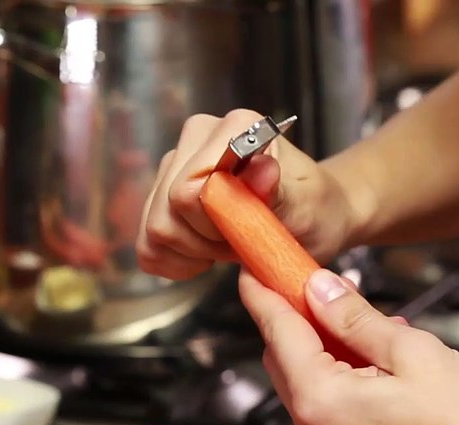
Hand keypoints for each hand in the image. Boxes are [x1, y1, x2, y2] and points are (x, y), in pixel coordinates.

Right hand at [137, 109, 362, 280]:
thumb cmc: (311, 209)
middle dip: (204, 241)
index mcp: (234, 128)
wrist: (310, 216)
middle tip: (241, 242)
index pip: (188, 188)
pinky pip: (146, 245)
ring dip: (192, 252)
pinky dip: (176, 262)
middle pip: (166, 210)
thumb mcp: (305, 205)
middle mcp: (196, 138)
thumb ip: (278, 189)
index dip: (213, 224)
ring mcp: (173, 166)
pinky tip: (204, 256)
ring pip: (153, 229)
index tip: (247, 229)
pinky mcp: (159, 197)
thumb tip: (260, 169)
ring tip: (227, 244)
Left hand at [239, 267, 458, 424]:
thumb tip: (318, 289)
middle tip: (315, 278)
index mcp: (318, 397)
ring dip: (322, 338)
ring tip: (357, 308)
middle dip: (295, 313)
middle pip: (283, 354)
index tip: (253, 265)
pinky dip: (339, 365)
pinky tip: (375, 346)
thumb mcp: (409, 351)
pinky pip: (326, 395)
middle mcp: (311, 424)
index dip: (264, 292)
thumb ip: (355, 319)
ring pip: (304, 374)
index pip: (276, 330)